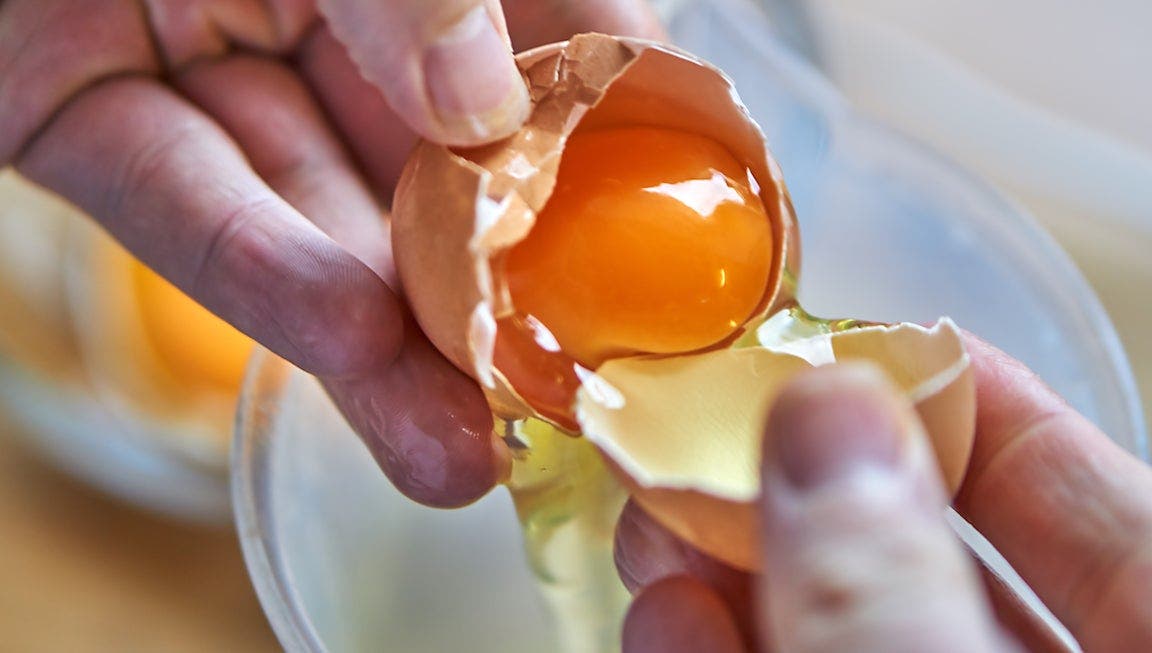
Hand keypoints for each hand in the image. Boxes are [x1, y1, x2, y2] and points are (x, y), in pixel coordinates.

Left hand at [0, 1, 660, 506]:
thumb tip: (487, 107)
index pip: (528, 32)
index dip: (591, 137)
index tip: (644, 239)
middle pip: (421, 154)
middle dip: (484, 283)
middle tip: (550, 392)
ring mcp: (190, 47)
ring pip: (309, 202)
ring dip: (381, 331)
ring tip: (457, 447)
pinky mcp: (68, 105)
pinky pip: (172, 193)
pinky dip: (256, 268)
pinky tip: (347, 342)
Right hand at [617, 334, 1151, 651]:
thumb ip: (885, 597)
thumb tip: (827, 418)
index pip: (1107, 511)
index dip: (985, 409)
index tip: (870, 345)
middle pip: (953, 571)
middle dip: (814, 496)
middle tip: (718, 440)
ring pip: (864, 635)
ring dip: (747, 578)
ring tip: (663, 538)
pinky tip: (673, 628)